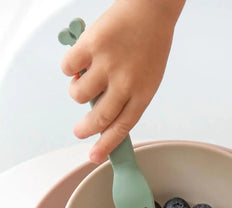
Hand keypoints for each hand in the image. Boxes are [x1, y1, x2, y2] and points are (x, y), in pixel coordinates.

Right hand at [61, 0, 184, 162]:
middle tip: (79, 132)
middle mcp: (125, 83)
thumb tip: (101, 115)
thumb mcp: (147, 80)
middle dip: (85, 129)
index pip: (122, 128)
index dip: (107, 145)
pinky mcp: (91, 45)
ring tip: (85, 82)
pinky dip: (71, 69)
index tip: (94, 157)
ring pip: (78, 94)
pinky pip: (69, 68)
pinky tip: (82, 61)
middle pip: (99, 118)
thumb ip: (127, 99)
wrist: (151, 10)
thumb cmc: (150, 47)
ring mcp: (107, 64)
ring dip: (77, 93)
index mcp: (142, 94)